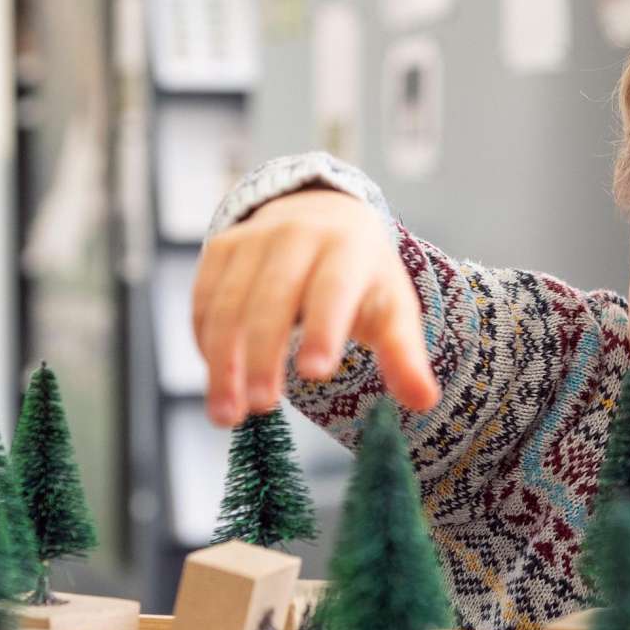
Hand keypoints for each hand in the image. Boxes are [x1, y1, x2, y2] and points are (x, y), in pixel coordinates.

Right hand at [193, 188, 439, 426]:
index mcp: (348, 247)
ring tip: (227, 414)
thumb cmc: (361, 276)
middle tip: (261, 406)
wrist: (322, 215)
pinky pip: (205, 298)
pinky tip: (217, 378)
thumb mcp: (391, 307)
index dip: (323, 327)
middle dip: (264, 355)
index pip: (333, 288)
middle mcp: (297, 234)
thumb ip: (404, 355)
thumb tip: (425, 402)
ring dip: (223, 361)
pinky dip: (206, 342)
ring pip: (229, 303)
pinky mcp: (221, 247)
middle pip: (274, 298)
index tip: (315, 374)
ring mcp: (253, 238)